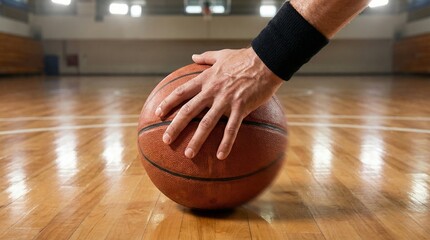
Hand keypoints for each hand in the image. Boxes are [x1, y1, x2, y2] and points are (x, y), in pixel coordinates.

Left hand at [155, 48, 282, 159]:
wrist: (266, 60)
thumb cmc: (244, 57)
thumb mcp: (222, 54)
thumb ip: (206, 57)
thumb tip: (193, 56)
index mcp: (206, 79)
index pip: (182, 92)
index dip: (168, 103)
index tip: (158, 113)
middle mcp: (212, 91)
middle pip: (189, 111)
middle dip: (175, 126)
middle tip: (165, 140)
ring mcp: (226, 100)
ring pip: (207, 123)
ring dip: (196, 140)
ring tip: (188, 154)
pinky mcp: (241, 107)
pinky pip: (232, 129)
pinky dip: (225, 143)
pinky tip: (220, 156)